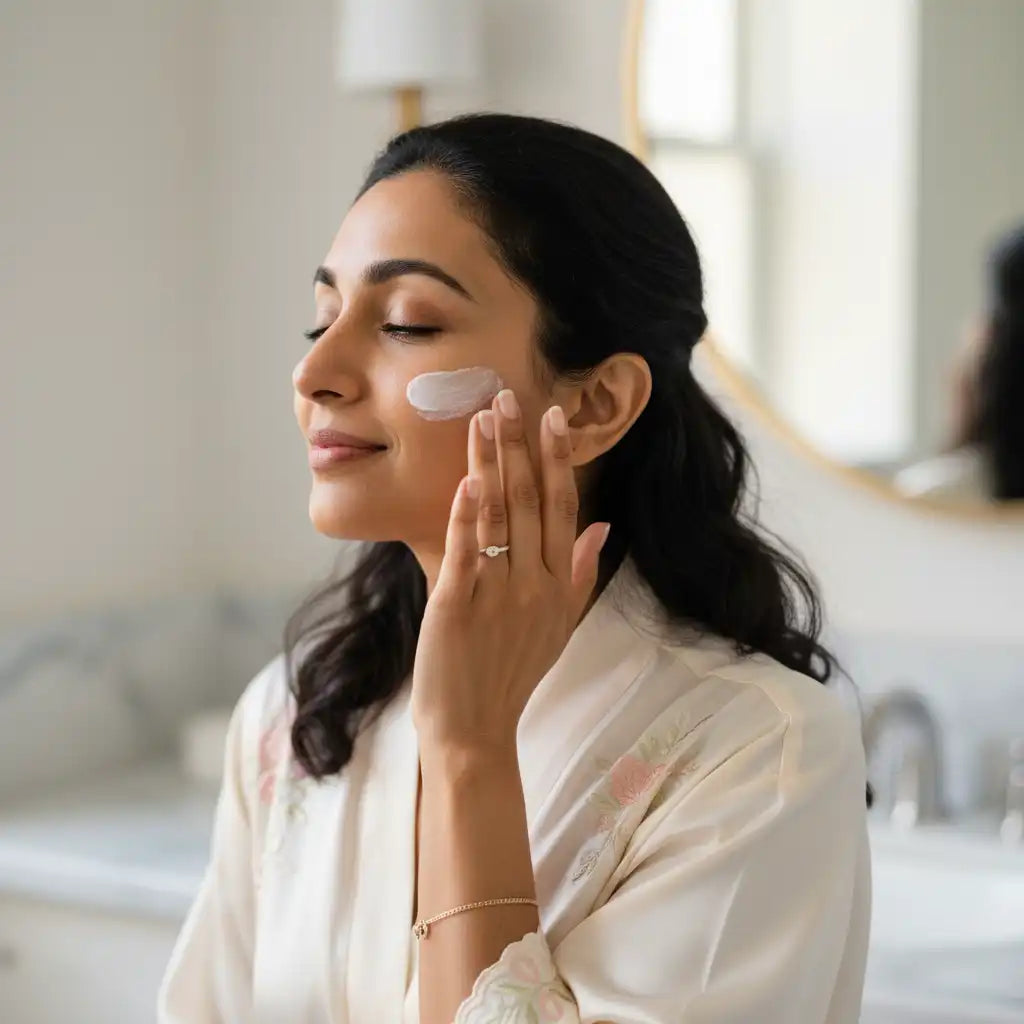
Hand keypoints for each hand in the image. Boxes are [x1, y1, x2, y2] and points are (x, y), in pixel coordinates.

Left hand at [410, 388, 610, 757]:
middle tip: (506, 396)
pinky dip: (466, 514)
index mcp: (557, 584)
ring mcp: (497, 595)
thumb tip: (602, 527)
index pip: (561, 508)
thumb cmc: (513, 674)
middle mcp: (533, 584)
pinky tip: (468, 479)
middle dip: (519, 445)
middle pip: (529, 501)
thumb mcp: (559, 625)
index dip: (556, 460)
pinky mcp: (457, 607)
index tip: (552, 416)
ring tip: (482, 418)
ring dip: (491, 463)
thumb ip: (579, 573)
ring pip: (497, 515)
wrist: (474, 730)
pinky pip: (465, 551)